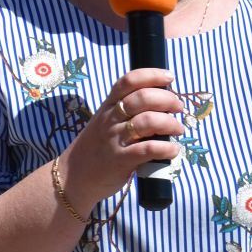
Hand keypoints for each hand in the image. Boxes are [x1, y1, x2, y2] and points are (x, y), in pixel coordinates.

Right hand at [56, 69, 184, 205]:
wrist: (73, 176)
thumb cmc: (97, 147)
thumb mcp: (106, 122)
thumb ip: (127, 111)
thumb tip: (162, 103)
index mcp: (108, 105)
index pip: (129, 81)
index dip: (152, 75)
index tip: (169, 78)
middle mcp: (111, 119)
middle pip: (142, 98)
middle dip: (167, 99)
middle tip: (178, 108)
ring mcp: (114, 139)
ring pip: (147, 121)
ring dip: (170, 123)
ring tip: (177, 129)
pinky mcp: (120, 160)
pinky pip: (147, 149)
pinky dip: (166, 148)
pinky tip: (173, 149)